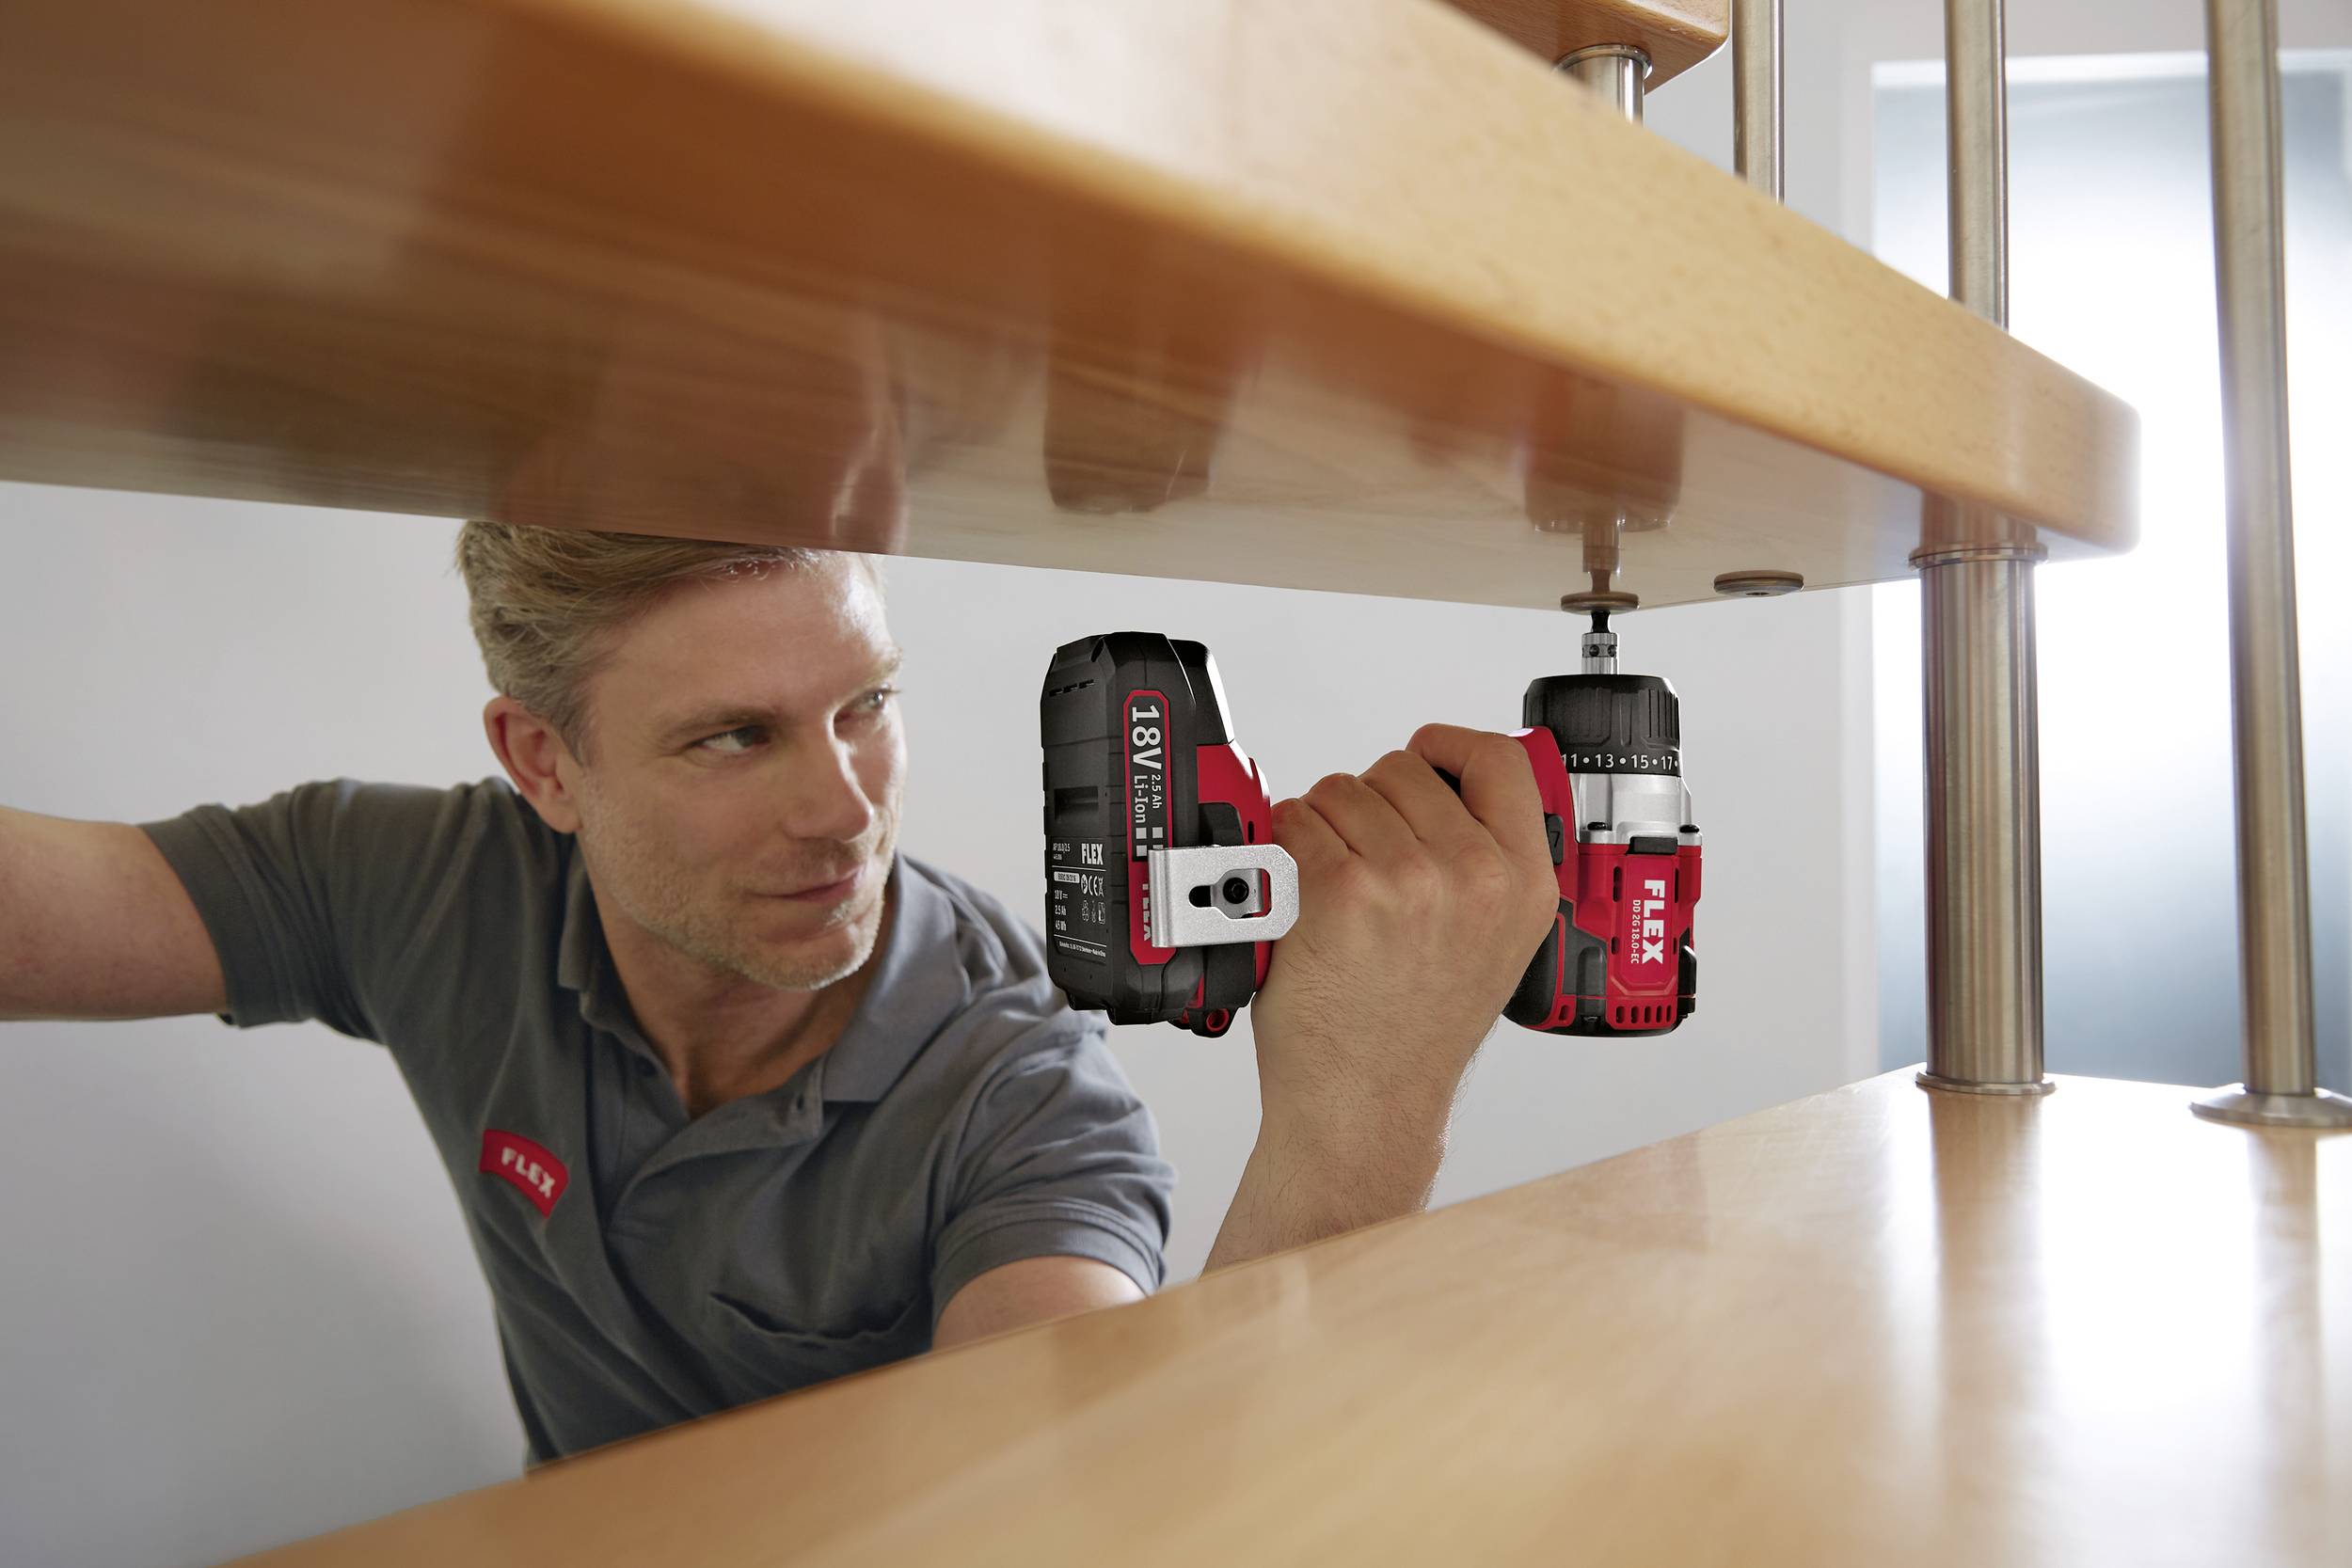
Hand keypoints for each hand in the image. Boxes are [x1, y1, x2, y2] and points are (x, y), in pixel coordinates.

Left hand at [1204, 725, 1558, 1267]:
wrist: (1366, 1102)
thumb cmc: (1413, 1029)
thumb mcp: (1494, 942)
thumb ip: (1486, 860)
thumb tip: (1442, 779)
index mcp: (1524, 881)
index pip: (1500, 759)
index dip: (1449, 746)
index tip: (1424, 755)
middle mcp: (1474, 875)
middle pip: (1402, 768)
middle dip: (1369, 803)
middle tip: (1362, 865)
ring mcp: (1407, 879)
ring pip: (1341, 789)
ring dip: (1321, 824)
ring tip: (1331, 890)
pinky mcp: (1340, 889)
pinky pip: (1296, 819)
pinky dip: (1282, 844)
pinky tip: (1296, 893)